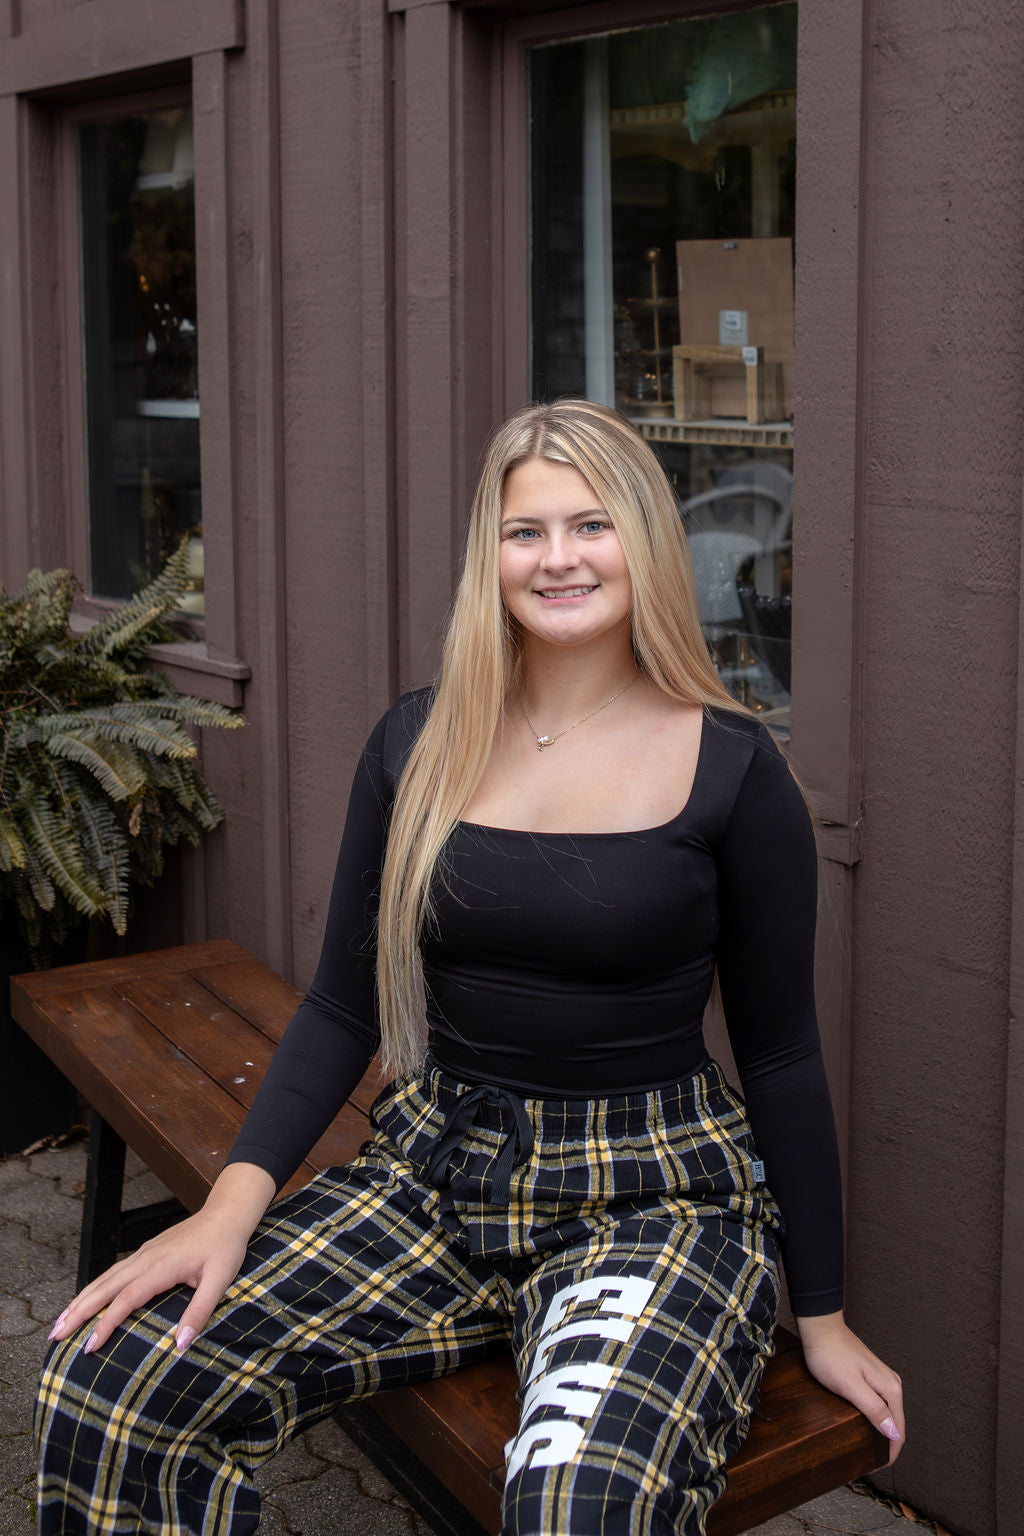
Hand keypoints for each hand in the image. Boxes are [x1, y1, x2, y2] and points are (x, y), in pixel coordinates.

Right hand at [47, 1162, 275, 1355]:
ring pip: (104, 1278)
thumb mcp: (220, 1280)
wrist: (227, 1213)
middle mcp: (145, 1259)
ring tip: (59, 1322)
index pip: (125, 1299)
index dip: (105, 1324)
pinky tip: (87, 1300)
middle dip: (78, 1312)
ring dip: (81, 1300)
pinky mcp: (146, 1253)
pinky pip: (113, 1273)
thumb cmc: (225, 1247)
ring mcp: (143, 1254)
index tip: (89, 1347)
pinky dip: (95, 1288)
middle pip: (104, 1287)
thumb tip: (181, 1346)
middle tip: (55, 1337)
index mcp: (160, 1267)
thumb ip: (199, 1312)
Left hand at [796, 1311, 904, 1462]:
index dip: (889, 1454)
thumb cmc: (831, 1355)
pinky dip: (874, 1419)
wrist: (820, 1327)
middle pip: (895, 1424)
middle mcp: (892, 1384)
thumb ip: (874, 1410)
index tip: (875, 1468)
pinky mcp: (871, 1377)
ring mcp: (882, 1379)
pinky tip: (863, 1425)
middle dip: (886, 1446)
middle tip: (868, 1463)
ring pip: (887, 1415)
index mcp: (891, 1389)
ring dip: (880, 1433)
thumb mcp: (851, 1387)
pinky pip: (879, 1405)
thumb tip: (894, 1434)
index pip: (899, 1432)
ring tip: (866, 1449)